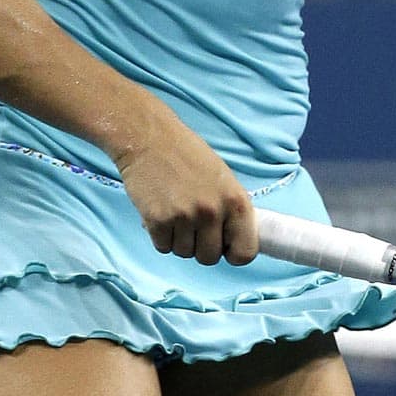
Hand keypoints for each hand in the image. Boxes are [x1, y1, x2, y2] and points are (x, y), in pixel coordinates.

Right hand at [115, 115, 257, 266]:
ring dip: (179, 239)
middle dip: (200, 245)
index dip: (234, 252)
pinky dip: (161, 235)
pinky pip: (163, 247)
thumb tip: (233, 240)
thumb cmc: (187, 154)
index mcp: (235, 200)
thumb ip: (229, 209)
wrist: (150, 137)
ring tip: (175, 210)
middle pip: (210, 258)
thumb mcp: (222, 177)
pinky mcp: (158, 221)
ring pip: (185, 254)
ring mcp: (185, 218)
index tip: (224, 245)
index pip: (245, 251)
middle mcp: (212, 211)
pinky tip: (160, 211)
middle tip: (192, 222)